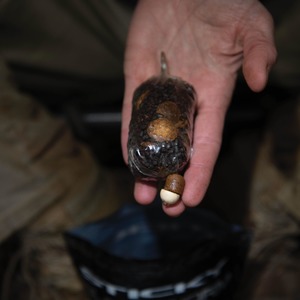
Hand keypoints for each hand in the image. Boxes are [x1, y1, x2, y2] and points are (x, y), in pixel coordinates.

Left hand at [121, 0, 276, 215]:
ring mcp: (159, 93)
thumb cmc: (223, 4)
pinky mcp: (137, 80)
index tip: (192, 197)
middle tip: (167, 206)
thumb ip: (260, 52)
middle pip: (178, 148)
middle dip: (173, 179)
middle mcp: (185, 102)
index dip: (200, 170)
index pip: (206, 143)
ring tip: (142, 194)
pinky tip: (127, 159)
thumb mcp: (251, 24)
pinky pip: (131, 113)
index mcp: (213, 97)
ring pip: (151, 137)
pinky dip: (128, 136)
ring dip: (146, 167)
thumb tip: (260, 82)